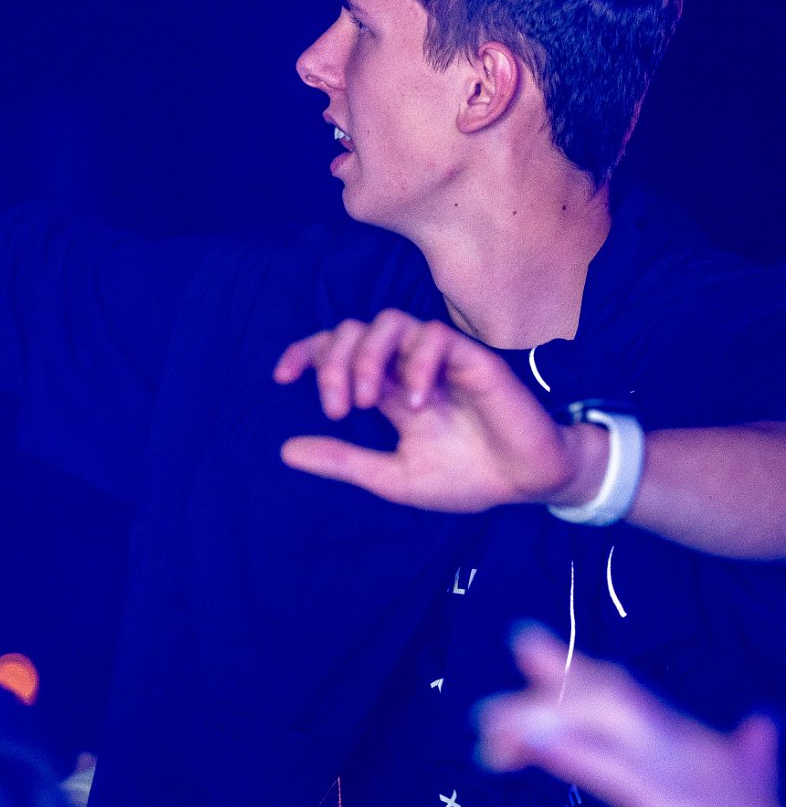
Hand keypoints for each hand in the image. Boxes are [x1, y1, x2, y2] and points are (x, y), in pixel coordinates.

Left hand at [273, 311, 598, 512]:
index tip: (281, 377)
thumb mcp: (392, 477)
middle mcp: (408, 367)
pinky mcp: (473, 358)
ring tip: (368, 401)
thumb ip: (344, 461)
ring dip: (367, 357)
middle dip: (333, 362)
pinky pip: (434, 336)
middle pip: (354, 329)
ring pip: (390, 321)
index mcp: (387, 389)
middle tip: (338, 407)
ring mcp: (440, 359)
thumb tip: (285, 452)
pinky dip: (416, 365)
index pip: (337, 350)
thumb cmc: (466, 477)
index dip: (306, 353)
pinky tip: (417, 403)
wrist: (524, 486)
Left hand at [477, 628, 785, 806]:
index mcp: (706, 751)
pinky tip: (524, 741)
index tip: (542, 651)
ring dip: (540, 714)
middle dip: (561, 670)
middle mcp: (692, 749)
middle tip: (520, 640)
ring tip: (489, 718)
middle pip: (615, 693)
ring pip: (601, 720)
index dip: (588, 673)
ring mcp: (683, 773)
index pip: (637, 699)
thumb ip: (750, 763)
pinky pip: (608, 769)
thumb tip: (759, 722)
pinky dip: (561, 748)